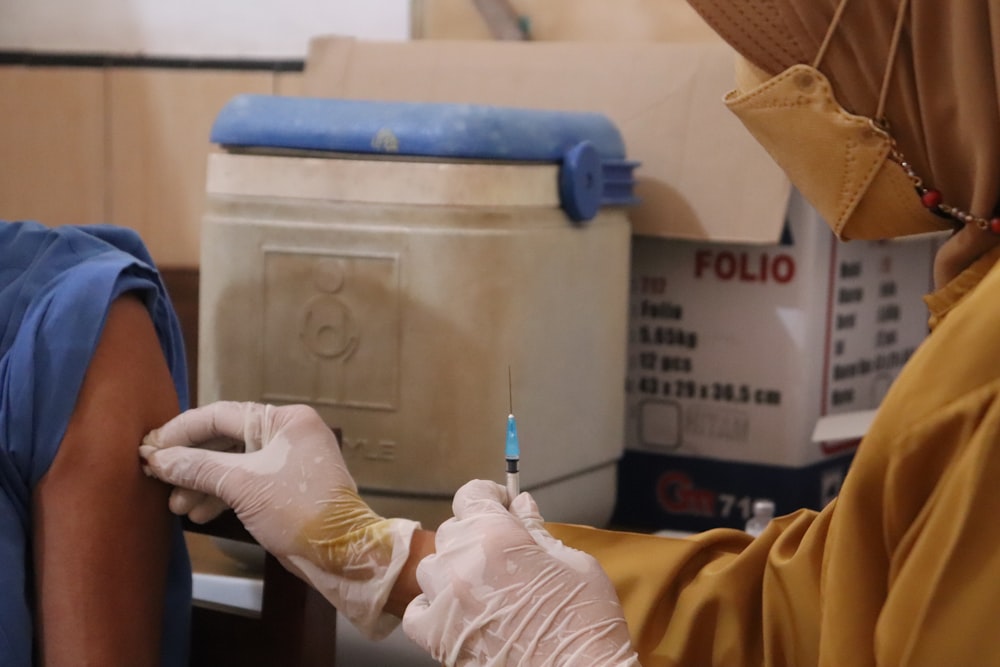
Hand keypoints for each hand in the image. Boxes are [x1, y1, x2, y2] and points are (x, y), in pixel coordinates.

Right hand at [140, 401, 418, 637]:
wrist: (340, 553)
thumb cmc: (297, 509)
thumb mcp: (243, 485)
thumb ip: (198, 467)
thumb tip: (156, 459)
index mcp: (285, 420)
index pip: (222, 415)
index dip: (182, 431)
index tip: (149, 448)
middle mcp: (288, 433)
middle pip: (225, 439)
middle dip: (192, 462)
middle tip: (157, 479)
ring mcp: (288, 460)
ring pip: (233, 464)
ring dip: (203, 483)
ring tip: (175, 505)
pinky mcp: (285, 487)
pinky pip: (245, 482)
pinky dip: (222, 495)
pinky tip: (198, 514)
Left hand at [403, 480, 638, 665]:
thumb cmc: (583, 619)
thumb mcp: (573, 562)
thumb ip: (538, 530)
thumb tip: (521, 505)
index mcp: (495, 536)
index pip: (471, 495)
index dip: (487, 496)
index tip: (501, 504)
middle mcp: (461, 563)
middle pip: (452, 529)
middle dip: (476, 532)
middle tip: (504, 551)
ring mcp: (444, 601)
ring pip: (432, 566)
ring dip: (453, 567)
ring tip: (484, 583)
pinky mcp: (437, 637)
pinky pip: (419, 609)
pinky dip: (433, 605)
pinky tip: (458, 609)